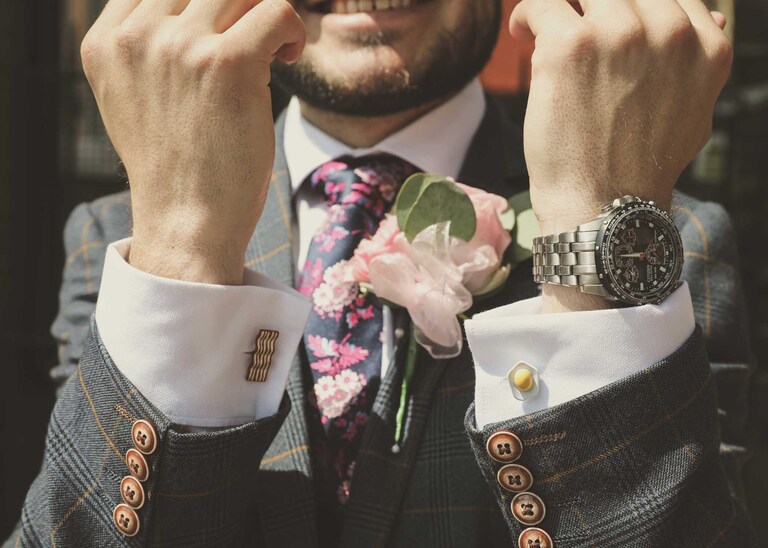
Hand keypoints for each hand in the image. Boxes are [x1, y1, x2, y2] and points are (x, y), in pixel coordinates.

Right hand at [81, 0, 304, 283]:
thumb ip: (146, 48)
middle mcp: (138, 36)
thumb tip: (190, 9)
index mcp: (108, 41)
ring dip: (263, 15)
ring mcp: (181, 47)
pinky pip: (276, 10)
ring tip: (272, 51)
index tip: (225, 29)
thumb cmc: (174, 166)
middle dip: (235, 6)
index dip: (201, 3)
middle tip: (254, 38)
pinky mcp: (228, 63)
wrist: (186, 222)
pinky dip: (292, 30)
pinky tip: (288, 59)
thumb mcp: (135, 99)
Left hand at [510, 0, 731, 235]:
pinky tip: (523, 35)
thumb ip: (695, 62)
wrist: (605, 207)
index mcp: (704, 45)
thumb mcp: (693, 113)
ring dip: (561, 7)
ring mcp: (619, 33)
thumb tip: (708, 20)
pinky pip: (541, 3)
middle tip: (571, 23)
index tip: (603, 20)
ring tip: (541, 30)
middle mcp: (668, 30)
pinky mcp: (571, 45)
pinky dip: (527, 16)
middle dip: (594, 4)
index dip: (630, 5)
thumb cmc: (640, 168)